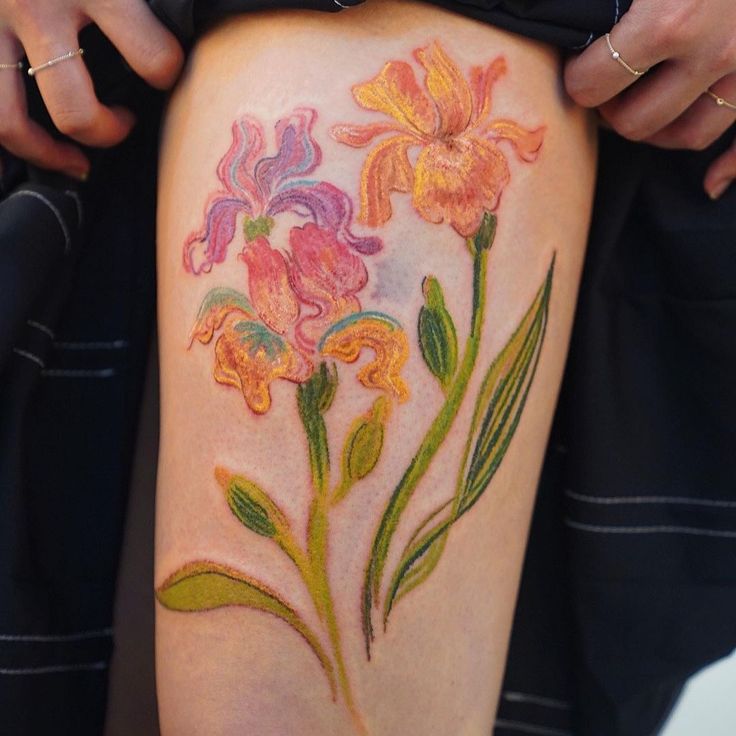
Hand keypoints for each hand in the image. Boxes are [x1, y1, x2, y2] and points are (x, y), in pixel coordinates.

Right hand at [0, 0, 183, 179]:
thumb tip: (185, 21)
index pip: (153, 59)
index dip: (168, 73)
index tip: (164, 74)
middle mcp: (38, 7)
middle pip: (75, 112)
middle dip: (106, 131)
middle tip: (125, 122)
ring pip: (12, 122)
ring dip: (46, 153)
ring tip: (74, 161)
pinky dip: (0, 149)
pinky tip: (11, 167)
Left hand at [564, 0, 735, 198]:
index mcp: (671, 19)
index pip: (595, 82)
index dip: (578, 80)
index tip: (577, 69)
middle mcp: (715, 53)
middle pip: (639, 120)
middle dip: (613, 112)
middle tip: (605, 95)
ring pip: (691, 136)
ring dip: (658, 134)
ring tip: (641, 114)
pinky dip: (731, 167)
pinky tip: (711, 183)